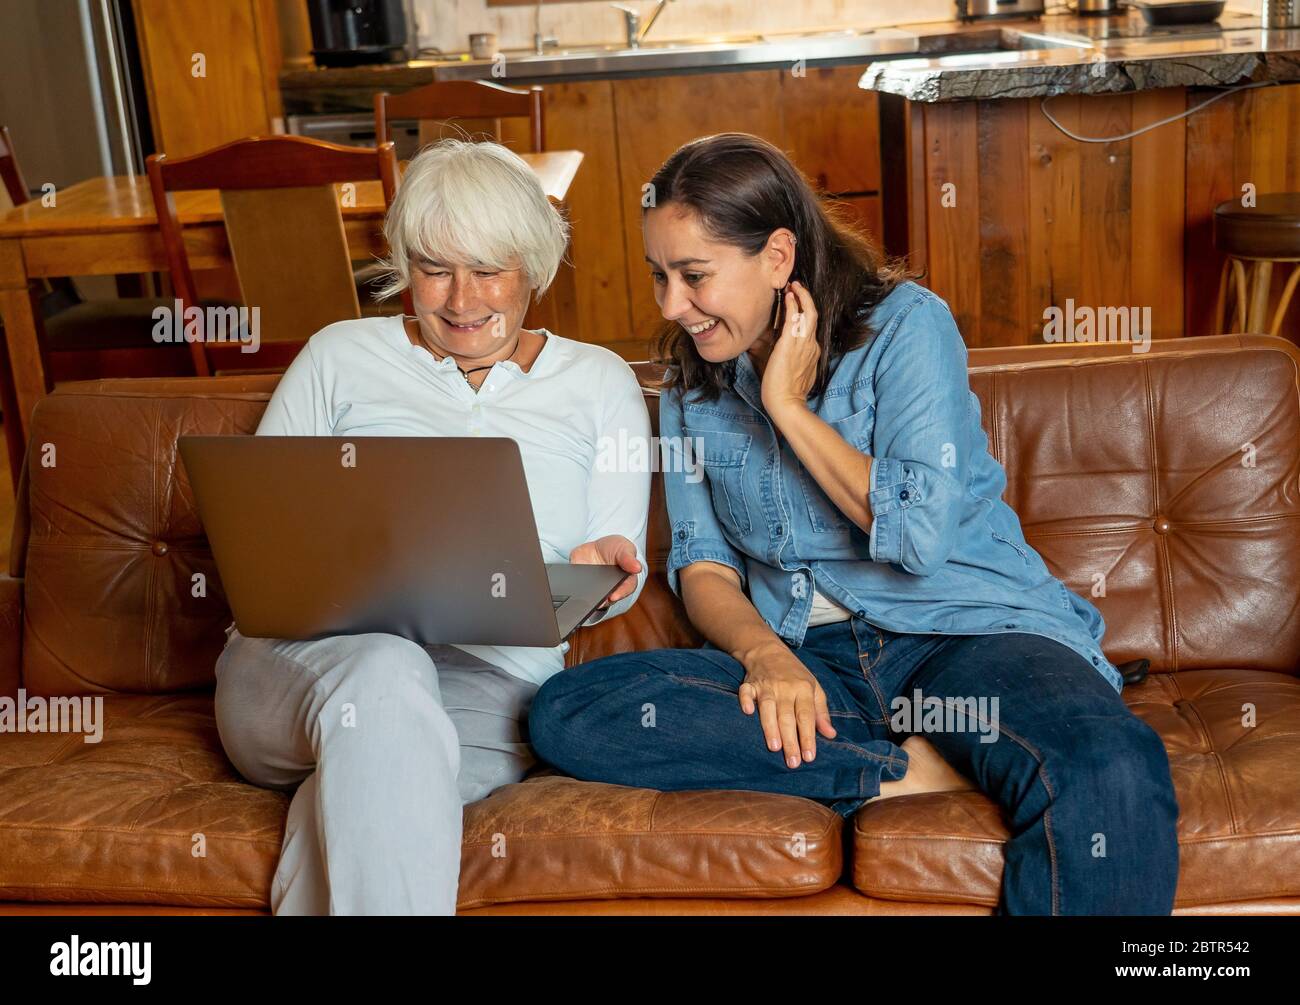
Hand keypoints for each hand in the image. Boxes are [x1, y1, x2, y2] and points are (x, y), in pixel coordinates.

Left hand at [569, 534, 641, 607]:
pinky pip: (576, 590)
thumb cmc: (616, 550)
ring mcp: (594, 590)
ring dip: (587, 597)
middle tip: (597, 600)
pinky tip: (572, 585)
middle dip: (602, 599)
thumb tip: (637, 567)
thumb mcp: (624, 548)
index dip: (619, 593)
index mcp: (625, 581)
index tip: (613, 596)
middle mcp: (610, 590)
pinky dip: (573, 588)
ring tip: (584, 594)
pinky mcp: (579, 585)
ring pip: (591, 598)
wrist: (597, 548)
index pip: (625, 590)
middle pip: (607, 598)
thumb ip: (628, 557)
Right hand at [739, 642, 836, 767]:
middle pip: (788, 716)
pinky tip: (747, 712)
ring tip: (774, 747)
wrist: (769, 651)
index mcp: (803, 689)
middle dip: (791, 740)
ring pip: (768, 707)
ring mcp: (766, 685)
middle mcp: (785, 687)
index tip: (809, 757)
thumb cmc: (795, 675)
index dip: (808, 736)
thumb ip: (821, 713)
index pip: (806, 716)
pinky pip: (745, 692)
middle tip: (792, 762)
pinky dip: (745, 701)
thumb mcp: (814, 688)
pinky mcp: (749, 683)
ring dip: (771, 727)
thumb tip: (831, 735)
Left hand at [760, 280, 820, 417]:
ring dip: (802, 297)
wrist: (786, 404)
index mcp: (811, 353)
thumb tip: (772, 350)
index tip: (797, 303)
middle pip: (813, 316)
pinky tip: (788, 296)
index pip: (810, 327)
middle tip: (797, 286)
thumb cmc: (784, 393)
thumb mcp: (790, 371)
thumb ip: (787, 359)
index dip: (805, 312)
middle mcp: (811, 346)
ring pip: (809, 314)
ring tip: (794, 285)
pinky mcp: (791, 345)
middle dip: (806, 299)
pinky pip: (795, 319)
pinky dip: (793, 305)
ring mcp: (803, 345)